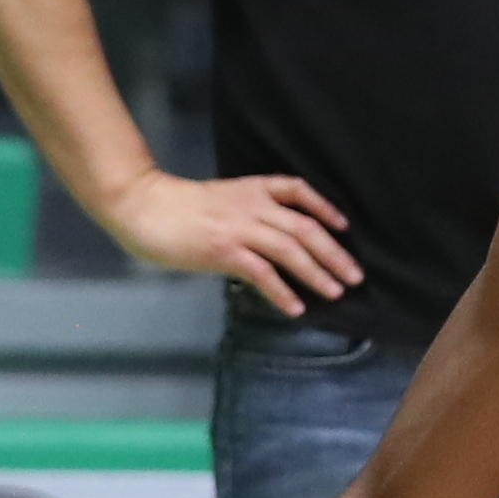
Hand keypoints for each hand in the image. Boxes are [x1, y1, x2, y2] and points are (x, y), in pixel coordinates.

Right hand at [96, 164, 359, 318]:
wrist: (143, 206)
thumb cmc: (176, 207)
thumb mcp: (220, 200)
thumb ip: (245, 214)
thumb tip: (266, 242)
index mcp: (252, 189)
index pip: (298, 190)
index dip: (325, 208)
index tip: (343, 226)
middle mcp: (252, 206)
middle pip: (304, 227)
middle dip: (334, 252)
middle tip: (356, 276)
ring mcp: (239, 228)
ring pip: (290, 249)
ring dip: (317, 272)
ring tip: (336, 292)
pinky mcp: (224, 250)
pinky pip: (262, 272)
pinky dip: (282, 291)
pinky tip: (295, 307)